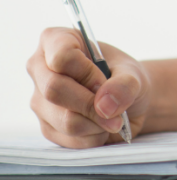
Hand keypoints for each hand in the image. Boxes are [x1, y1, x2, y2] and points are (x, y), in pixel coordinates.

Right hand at [27, 27, 150, 147]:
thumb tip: (105, 105)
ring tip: (113, 116)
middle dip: (91, 103)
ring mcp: (40, 100)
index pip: (61, 56)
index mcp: (57, 41)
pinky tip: (101, 126)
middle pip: (55, 89)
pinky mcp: (46, 127)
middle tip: (116, 109)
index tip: (105, 81)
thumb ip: (125, 84)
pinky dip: (93, 136)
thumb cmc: (124, 77)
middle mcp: (40, 69)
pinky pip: (68, 138)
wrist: (126, 102)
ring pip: (64, 119)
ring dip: (97, 122)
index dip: (87, 72)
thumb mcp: (133, 73)